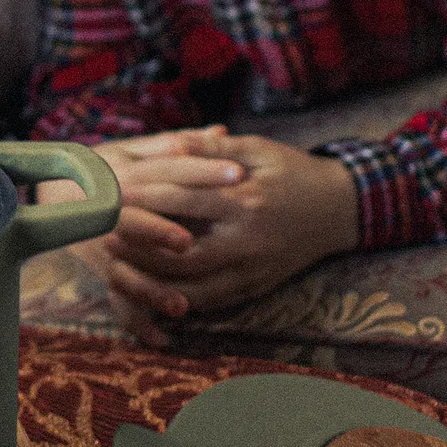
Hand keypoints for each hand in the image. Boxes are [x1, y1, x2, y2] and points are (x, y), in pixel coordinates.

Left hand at [61, 128, 358, 329]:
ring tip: (121, 268)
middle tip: (105, 237)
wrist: (341, 209)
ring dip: (154, 282)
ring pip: (194, 289)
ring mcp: (253, 270)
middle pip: (182, 255)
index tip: (110, 193)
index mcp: (245, 200)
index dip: (143, 197)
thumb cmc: (294, 172)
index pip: (183, 200)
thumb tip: (173, 143)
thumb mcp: (258, 149)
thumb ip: (213, 147)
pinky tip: (154, 293)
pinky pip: (213, 303)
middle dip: (140, 249)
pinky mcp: (257, 288)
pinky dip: (180, 301)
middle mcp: (248, 241)